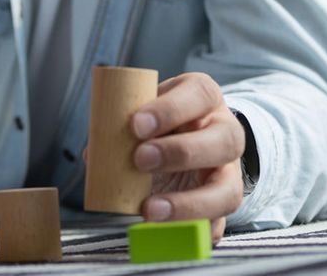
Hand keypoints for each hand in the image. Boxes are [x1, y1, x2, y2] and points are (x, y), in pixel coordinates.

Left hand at [130, 72, 244, 241]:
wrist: (188, 138)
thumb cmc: (161, 120)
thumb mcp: (146, 109)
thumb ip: (123, 124)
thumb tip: (96, 154)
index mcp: (204, 98)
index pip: (199, 95)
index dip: (170, 110)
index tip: (136, 124)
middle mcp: (226, 133)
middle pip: (224, 141)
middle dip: (180, 153)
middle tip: (140, 159)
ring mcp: (230, 173)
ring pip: (228, 191)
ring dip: (188, 203)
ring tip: (149, 209)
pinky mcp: (222, 204)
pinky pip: (217, 225)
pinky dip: (191, 232)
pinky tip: (167, 232)